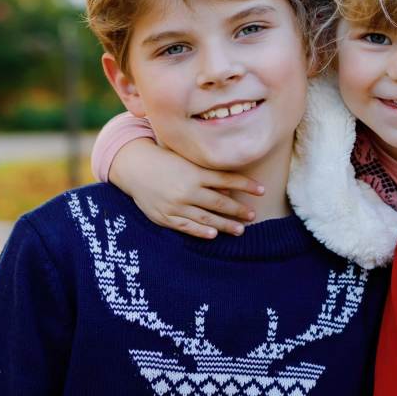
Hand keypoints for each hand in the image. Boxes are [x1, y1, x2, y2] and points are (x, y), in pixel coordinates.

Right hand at [109, 138, 262, 238]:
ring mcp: (176, 205)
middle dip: (239, 210)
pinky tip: (213, 235)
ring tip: (240, 229)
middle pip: (220, 202)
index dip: (246, 185)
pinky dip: (200, 231)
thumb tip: (230, 189)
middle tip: (253, 215)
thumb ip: (207, 174)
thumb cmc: (165, 160)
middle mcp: (187, 189)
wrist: (135, 168)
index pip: (228, 179)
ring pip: (206, 218)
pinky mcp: (166, 216)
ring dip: (225, 224)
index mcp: (195, 172)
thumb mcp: (186, 160)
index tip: (262, 190)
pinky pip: (186, 226)